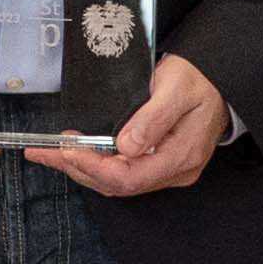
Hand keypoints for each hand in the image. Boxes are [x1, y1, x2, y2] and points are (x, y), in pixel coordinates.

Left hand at [33, 53, 229, 202]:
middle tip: (43, 152)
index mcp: (180, 156)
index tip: (67, 148)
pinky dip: (94, 164)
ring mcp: (167, 170)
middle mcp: (174, 171)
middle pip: (116, 184)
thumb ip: (151, 119)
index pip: (127, 177)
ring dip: (80, 168)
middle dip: (76, 168)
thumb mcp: (175, 90)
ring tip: (49, 154)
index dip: (92, 166)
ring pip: (115, 181)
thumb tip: (125, 145)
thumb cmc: (199, 80)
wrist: (218, 79)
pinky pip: (122, 172)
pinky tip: (75, 153)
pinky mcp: (159, 163)